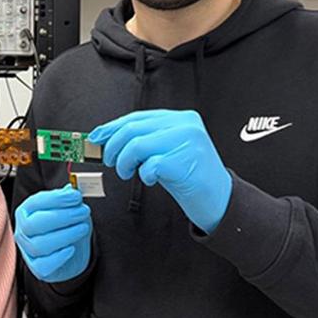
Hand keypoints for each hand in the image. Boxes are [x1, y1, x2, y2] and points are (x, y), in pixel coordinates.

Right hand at [14, 185, 91, 282]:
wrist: (70, 252)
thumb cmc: (65, 226)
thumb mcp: (67, 208)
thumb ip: (68, 198)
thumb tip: (72, 188)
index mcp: (27, 210)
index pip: (36, 202)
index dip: (57, 199)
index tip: (76, 197)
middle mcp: (23, 229)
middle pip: (35, 223)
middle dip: (63, 216)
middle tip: (83, 211)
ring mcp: (27, 250)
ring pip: (39, 245)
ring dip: (65, 235)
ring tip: (83, 228)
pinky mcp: (36, 267)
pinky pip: (44, 265)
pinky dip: (58, 257)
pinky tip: (71, 249)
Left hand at [88, 109, 231, 233]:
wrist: (220, 200)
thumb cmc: (190, 176)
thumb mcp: (167, 150)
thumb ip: (144, 139)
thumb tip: (107, 137)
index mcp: (181, 118)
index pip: (137, 117)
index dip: (112, 127)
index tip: (96, 137)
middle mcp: (185, 125)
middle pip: (133, 129)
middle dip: (113, 146)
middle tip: (110, 161)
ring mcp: (187, 142)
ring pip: (136, 145)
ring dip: (124, 162)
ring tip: (128, 172)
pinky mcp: (185, 162)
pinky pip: (149, 165)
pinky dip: (143, 175)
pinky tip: (151, 179)